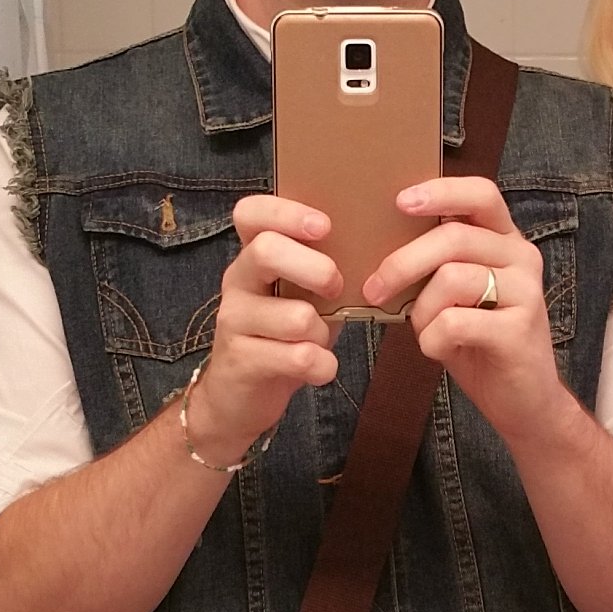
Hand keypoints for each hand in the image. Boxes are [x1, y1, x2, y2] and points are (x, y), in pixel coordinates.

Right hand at [184, 197, 342, 468]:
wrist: (238, 399)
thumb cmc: (282, 339)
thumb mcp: (303, 297)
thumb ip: (325, 272)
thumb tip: (379, 249)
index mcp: (253, 258)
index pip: (250, 213)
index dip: (287, 212)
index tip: (324, 227)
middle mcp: (237, 282)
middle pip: (266, 250)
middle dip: (316, 269)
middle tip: (336, 288)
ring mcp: (234, 321)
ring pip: (295, 316)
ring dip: (322, 333)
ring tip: (319, 342)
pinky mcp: (241, 361)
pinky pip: (298, 357)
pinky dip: (322, 366)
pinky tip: (319, 369)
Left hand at [363, 175, 567, 449]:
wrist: (524, 403)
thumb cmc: (481, 345)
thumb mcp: (456, 297)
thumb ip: (435, 267)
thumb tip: (378, 246)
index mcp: (505, 242)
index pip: (481, 194)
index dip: (441, 192)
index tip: (400, 200)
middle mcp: (522, 258)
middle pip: (454, 237)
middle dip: (403, 262)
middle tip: (374, 288)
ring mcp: (526, 292)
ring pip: (451, 278)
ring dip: (422, 310)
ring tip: (425, 332)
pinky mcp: (520, 329)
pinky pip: (455, 321)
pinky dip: (433, 339)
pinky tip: (440, 350)